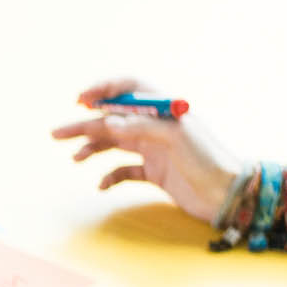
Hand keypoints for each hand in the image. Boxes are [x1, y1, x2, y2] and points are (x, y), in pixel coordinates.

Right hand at [49, 77, 237, 223]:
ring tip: (75, 159)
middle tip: (56, 134)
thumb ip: (142, 127)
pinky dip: (110, 176)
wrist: (229, 196)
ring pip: (114, 144)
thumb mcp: (177, 138)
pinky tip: (102, 185)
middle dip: (84, 125)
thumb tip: (108, 121)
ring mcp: (154, 150)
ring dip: (92, 149)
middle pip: (113, 120)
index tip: (81, 100)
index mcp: (164, 110)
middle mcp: (156, 127)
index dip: (104, 91)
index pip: (129, 90)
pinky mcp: (155, 173)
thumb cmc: (209, 161)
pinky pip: (125, 171)